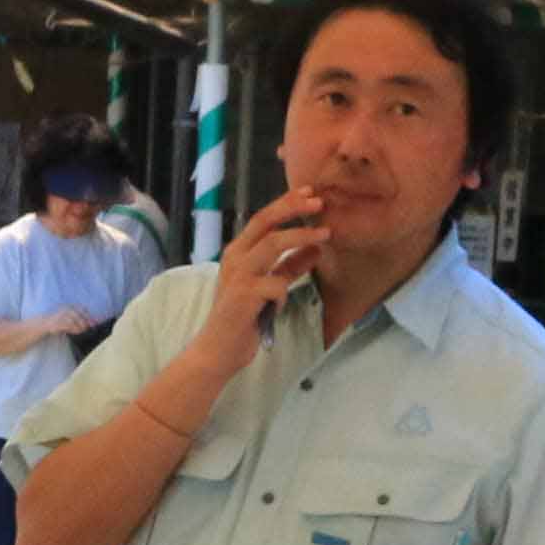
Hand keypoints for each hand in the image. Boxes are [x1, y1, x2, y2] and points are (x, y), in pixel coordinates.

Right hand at [195, 187, 327, 361]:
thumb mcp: (269, 287)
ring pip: (273, 244)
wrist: (219, 350)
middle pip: (266, 221)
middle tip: (319, 202)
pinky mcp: (243, 295)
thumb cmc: (243, 318)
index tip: (310, 194)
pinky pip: (277, 285)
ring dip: (301, 236)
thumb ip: (289, 267)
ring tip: (326, 235)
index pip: (263, 219)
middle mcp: (235, 257)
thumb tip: (316, 249)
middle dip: (293, 208)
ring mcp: (238, 275)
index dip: (286, 203)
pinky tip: (275, 309)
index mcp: (238, 251)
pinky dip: (284, 294)